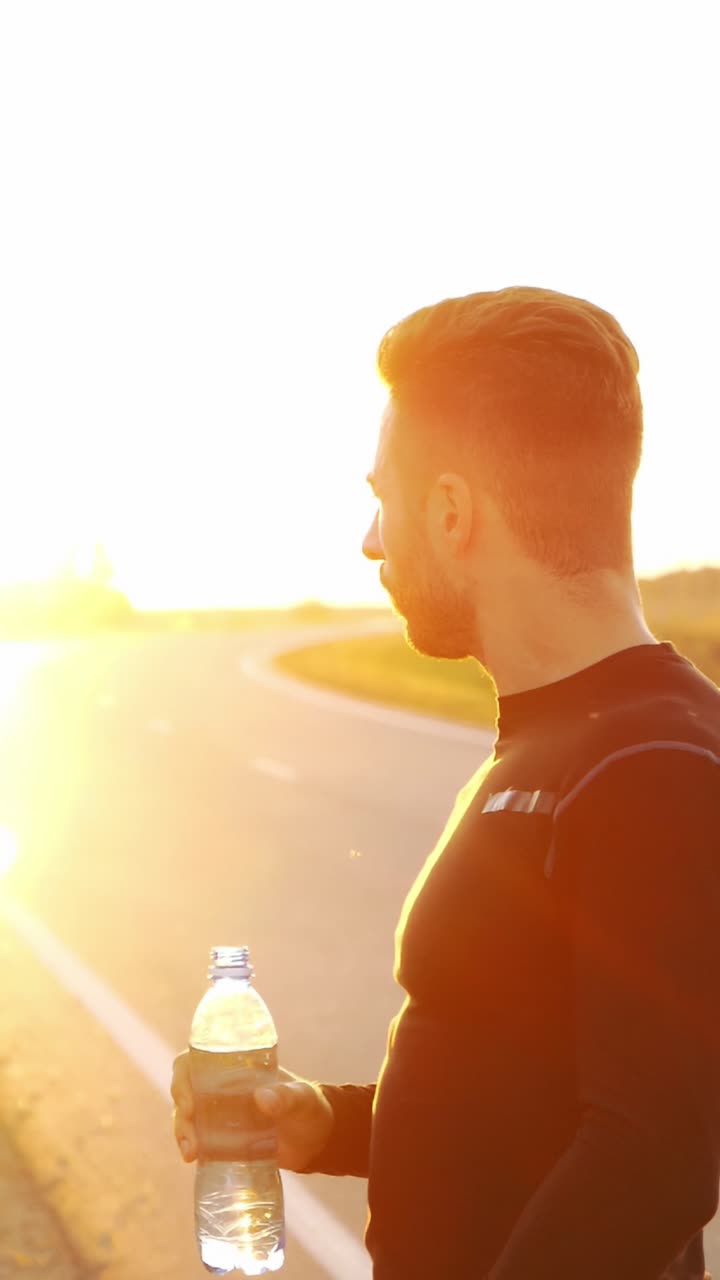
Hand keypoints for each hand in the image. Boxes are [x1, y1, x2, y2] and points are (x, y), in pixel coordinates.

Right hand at [171, 1050, 333, 1172]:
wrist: (316, 1141)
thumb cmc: (309, 1109)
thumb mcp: (302, 1099)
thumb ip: (287, 1097)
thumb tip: (262, 1098)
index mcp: (238, 1068)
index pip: (200, 1059)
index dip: (185, 1071)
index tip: (189, 1095)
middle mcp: (223, 1088)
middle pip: (187, 1087)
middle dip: (180, 1104)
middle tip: (189, 1124)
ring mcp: (220, 1114)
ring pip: (187, 1115)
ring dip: (182, 1129)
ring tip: (190, 1151)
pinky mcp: (223, 1139)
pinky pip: (197, 1138)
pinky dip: (190, 1146)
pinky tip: (192, 1158)